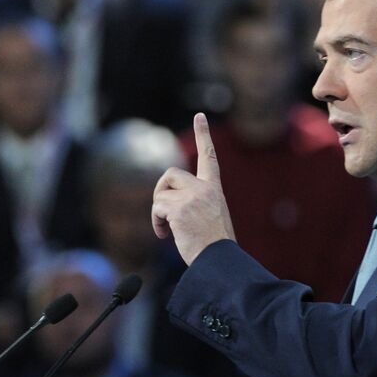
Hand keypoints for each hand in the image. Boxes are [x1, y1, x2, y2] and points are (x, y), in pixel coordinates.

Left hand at [152, 113, 235, 264]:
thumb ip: (194, 202)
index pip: (209, 157)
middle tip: (163, 212)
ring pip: (161, 193)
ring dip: (159, 212)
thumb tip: (168, 203)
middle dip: (161, 190)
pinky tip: (165, 234)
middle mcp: (204, 189)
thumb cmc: (214, 246)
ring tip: (168, 230)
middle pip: (171, 173)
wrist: (219, 260)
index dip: (203, 135)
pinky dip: (156, 222)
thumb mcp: (210, 216)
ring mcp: (192, 197)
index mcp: (214, 190)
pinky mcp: (180, 208)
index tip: (199, 116)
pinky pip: (157, 208)